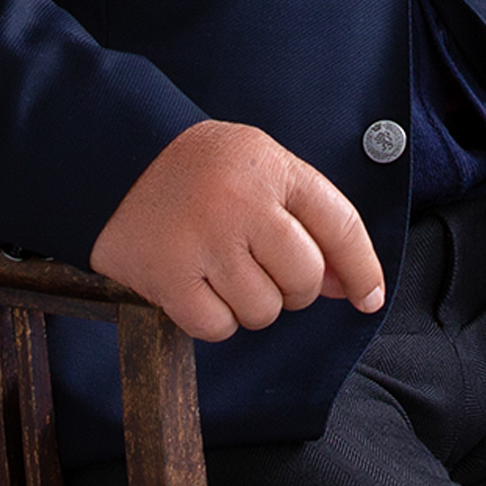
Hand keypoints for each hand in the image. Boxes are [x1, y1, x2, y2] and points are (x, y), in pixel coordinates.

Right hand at [88, 119, 387, 341]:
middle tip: (259, 265)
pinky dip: (214, 318)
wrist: (116, 157)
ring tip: (222, 269)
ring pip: (263, 311)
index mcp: (273, 170)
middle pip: (304, 280)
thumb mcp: (262, 169)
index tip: (370, 298)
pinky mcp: (168, 277)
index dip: (363, 269)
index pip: (341, 226)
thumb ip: (307, 219)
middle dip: (292, 287)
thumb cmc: (200, 169)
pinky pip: (218, 328)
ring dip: (249, 304)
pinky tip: (197, 286)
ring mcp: (205, 241)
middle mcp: (243, 204)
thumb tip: (345, 285)